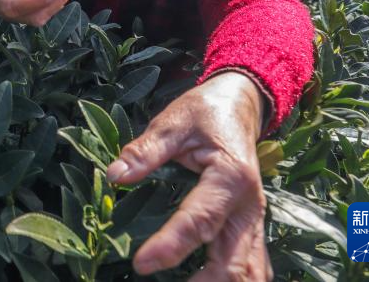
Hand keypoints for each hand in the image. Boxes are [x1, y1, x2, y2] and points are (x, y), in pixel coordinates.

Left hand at [106, 72, 271, 280]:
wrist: (240, 104)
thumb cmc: (204, 112)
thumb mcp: (174, 121)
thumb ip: (145, 150)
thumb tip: (115, 175)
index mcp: (230, 177)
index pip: (199, 220)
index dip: (170, 245)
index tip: (141, 264)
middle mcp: (249, 206)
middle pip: (233, 261)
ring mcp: (253, 220)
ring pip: (251, 271)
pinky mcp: (250, 228)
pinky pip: (252, 265)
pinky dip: (234, 281)